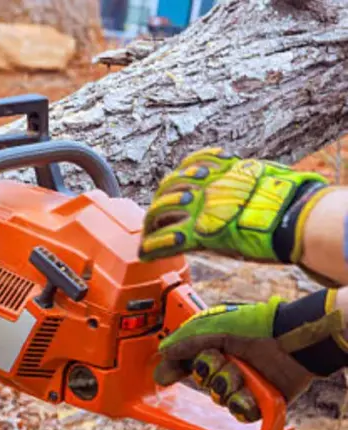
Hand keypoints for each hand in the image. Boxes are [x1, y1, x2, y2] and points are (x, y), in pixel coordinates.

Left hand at [139, 148, 327, 262]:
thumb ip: (243, 177)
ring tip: (148, 234)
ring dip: (151, 222)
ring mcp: (198, 210)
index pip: (188, 167)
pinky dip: (154, 247)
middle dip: (158, 201)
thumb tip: (242, 175)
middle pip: (167, 187)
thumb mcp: (262, 176)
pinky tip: (145, 252)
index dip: (178, 177)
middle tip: (154, 215)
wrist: (295, 216)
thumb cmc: (287, 197)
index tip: (173, 186)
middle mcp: (203, 186)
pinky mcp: (200, 234)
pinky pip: (168, 241)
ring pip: (159, 210)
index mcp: (219, 170)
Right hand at [153, 296, 338, 421]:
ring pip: (219, 398)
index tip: (165, 378)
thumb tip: (162, 353)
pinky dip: (243, 404)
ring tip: (242, 374)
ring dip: (228, 386)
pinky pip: (240, 413)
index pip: (187, 364)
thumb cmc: (255, 327)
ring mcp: (244, 385)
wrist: (292, 341)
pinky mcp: (260, 402)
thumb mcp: (214, 328)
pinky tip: (250, 394)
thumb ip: (186, 342)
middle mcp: (228, 367)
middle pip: (202, 383)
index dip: (175, 370)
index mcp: (216, 349)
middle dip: (209, 373)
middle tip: (220, 361)